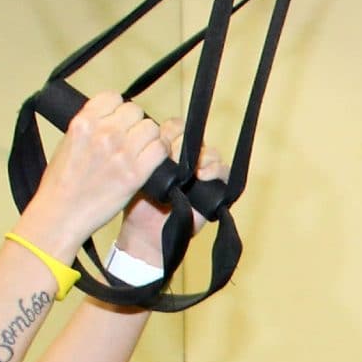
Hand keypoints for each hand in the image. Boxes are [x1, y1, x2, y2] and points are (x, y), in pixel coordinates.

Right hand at [28, 93, 166, 249]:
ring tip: (142, 150)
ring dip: (150, 138)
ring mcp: (121, 153)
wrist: (61, 214)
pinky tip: (152, 160)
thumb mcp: (67, 142)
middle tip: (130, 139)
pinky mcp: (135, 174)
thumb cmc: (60, 184)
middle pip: (135, 111)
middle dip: (134, 124)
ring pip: (152, 128)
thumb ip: (89, 126)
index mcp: (83, 122)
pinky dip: (160, 153)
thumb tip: (110, 118)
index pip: (114, 97)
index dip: (118, 109)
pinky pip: (161, 150)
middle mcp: (104, 133)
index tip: (117, 120)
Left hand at [114, 121, 225, 263]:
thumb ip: (143, 153)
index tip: (160, 142)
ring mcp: (201, 173)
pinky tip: (204, 176)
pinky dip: (217, 170)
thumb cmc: (137, 204)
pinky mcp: (215, 189)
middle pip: (194, 138)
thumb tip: (150, 135)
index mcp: (166, 151)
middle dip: (185, 146)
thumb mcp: (136, 173)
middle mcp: (186, 160)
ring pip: (211, 152)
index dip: (170, 131)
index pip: (175, 128)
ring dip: (203, 157)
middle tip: (174, 159)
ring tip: (192, 170)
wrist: (146, 234)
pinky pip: (225, 172)